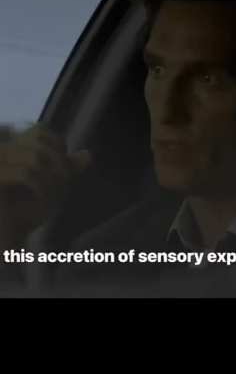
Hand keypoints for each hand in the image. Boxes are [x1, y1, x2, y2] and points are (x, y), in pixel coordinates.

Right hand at [0, 124, 90, 248]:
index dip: (58, 147)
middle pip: (40, 143)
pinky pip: (26, 173)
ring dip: (53, 179)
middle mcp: (0, 152)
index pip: (40, 131)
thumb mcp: (50, 189)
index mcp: (11, 148)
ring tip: (52, 198)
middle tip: (63, 186)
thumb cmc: (23, 215)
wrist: (3, 242)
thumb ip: (66, 170)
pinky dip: (42, 187)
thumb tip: (88, 155)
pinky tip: (43, 201)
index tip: (65, 171)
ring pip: (35, 157)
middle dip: (59, 164)